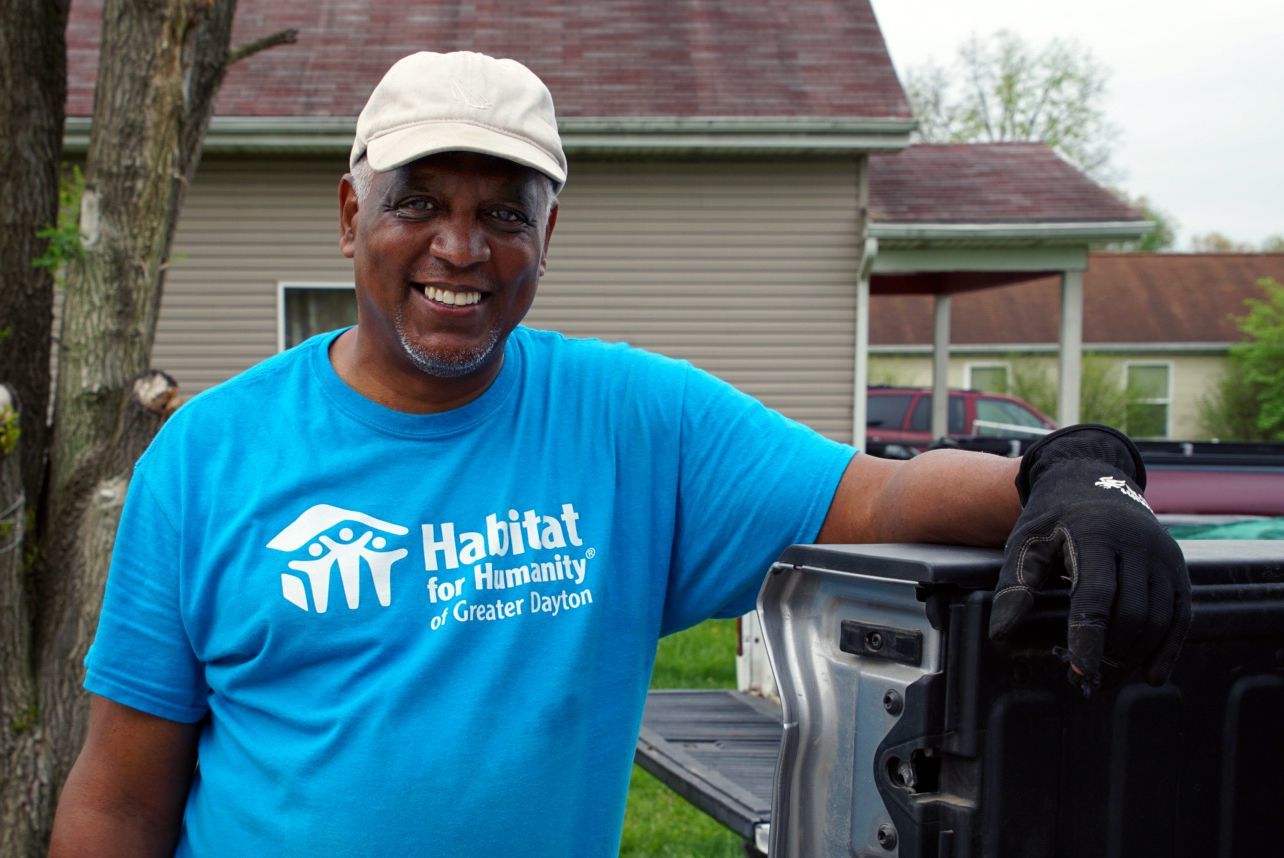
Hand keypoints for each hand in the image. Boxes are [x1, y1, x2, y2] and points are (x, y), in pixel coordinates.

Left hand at [988, 425, 1190, 694]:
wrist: (1092, 482)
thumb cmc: (1053, 519)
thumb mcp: (1027, 542)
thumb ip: (1014, 585)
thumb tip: (1000, 633)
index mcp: (1096, 535)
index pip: (1096, 596)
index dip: (1088, 638)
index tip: (1079, 672)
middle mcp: (1138, 544)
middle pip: (1131, 614)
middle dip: (1109, 653)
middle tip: (1083, 679)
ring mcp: (1163, 557)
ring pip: (1158, 620)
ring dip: (1135, 656)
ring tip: (1106, 677)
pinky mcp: (1179, 569)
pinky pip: (1181, 617)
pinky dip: (1167, 649)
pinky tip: (1150, 674)